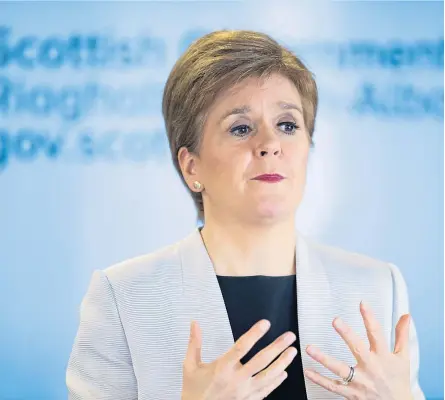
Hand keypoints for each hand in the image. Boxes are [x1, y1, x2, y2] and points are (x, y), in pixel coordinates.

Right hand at [181, 319, 297, 399]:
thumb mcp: (190, 365)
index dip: (255, 334)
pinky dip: (276, 382)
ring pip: (268, 376)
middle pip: (261, 361)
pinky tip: (284, 373)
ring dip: (282, 363)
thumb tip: (195, 323)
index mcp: (222, 368)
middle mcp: (236, 380)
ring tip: (292, 352)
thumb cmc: (193, 390)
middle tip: (289, 336)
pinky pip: (266, 391)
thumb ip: (194, 343)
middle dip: (277, 347)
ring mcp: (244, 392)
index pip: (242, 347)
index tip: (265, 324)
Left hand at [304, 301, 412, 398]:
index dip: (370, 318)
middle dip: (347, 335)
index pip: (377, 334)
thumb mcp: (403, 357)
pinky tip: (307, 371)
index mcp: (383, 357)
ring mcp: (360, 382)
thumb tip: (406, 316)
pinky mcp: (352, 393)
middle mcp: (371, 368)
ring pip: (340, 369)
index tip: (362, 303)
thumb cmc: (398, 380)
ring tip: (309, 348)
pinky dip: (320, 380)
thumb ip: (401, 335)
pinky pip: (333, 386)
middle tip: (336, 320)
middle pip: (358, 349)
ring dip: (324, 359)